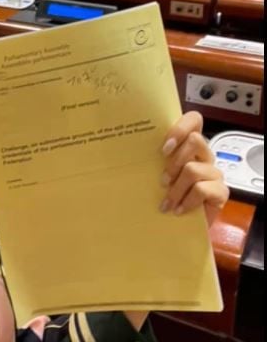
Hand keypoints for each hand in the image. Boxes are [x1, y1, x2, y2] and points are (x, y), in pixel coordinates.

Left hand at [160, 111, 228, 226]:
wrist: (179, 224)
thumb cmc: (163, 193)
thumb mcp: (154, 171)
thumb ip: (149, 157)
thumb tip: (123, 146)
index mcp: (187, 145)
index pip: (193, 120)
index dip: (180, 128)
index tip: (164, 148)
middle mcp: (203, 154)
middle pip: (196, 140)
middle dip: (175, 161)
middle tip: (162, 180)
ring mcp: (213, 172)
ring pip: (193, 168)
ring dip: (176, 188)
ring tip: (167, 201)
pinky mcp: (221, 191)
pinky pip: (202, 189)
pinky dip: (186, 201)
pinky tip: (178, 209)